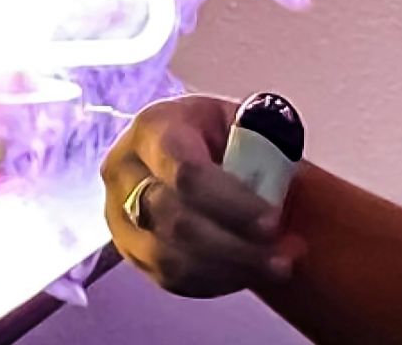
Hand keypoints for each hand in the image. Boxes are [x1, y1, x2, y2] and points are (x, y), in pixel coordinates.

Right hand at [101, 94, 304, 297]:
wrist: (182, 149)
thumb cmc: (217, 133)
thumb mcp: (240, 118)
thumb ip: (262, 139)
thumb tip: (282, 164)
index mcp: (153, 127)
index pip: (186, 172)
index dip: (232, 202)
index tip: (273, 220)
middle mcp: (124, 171)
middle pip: (175, 220)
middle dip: (233, 245)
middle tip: (282, 254)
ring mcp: (119, 216)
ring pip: (169, 258)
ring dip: (229, 269)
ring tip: (276, 267)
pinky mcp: (129, 250)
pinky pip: (170, 278)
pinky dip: (215, 281)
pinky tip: (249, 273)